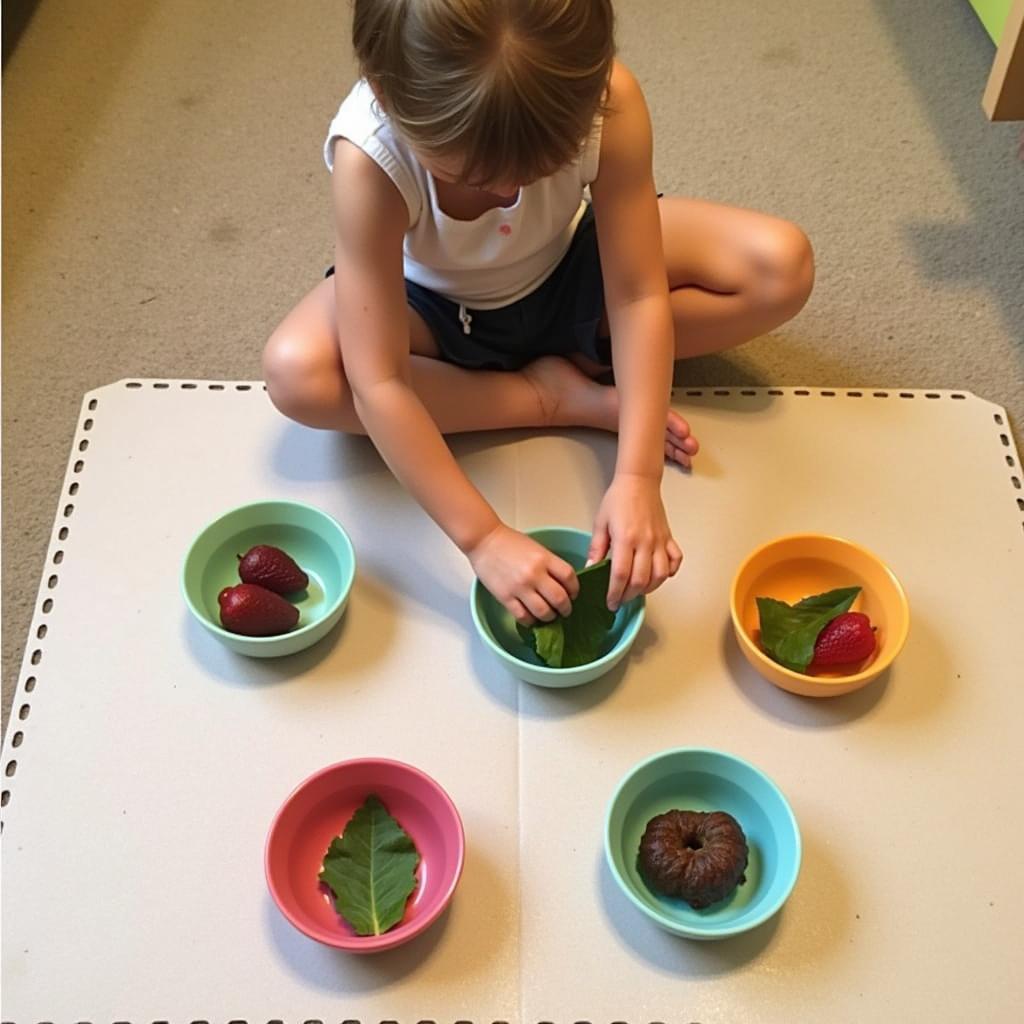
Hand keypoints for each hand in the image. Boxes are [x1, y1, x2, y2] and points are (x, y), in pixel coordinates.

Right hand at [468, 523, 579, 625]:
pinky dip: (531, 621)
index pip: (570, 578)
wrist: (484, 540)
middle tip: (564, 610)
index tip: (573, 594)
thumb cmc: (509, 542)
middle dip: (565, 608)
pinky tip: (532, 618)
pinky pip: (523, 616)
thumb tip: (562, 584)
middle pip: (560, 599)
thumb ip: (550, 565)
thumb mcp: (536, 548)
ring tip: (549, 615)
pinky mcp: (505, 597)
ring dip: (550, 617)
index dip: (575, 590)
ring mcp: (520, 587)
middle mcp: (534, 574)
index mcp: (544, 558)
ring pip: (544, 612)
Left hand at [587, 474, 682, 609]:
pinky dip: (669, 573)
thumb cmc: (617, 499)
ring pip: (660, 575)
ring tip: (636, 590)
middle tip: (620, 599)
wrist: (639, 481)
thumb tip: (590, 569)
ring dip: (649, 588)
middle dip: (629, 595)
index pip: (621, 575)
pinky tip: (658, 575)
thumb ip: (596, 548)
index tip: (610, 603)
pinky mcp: (669, 538)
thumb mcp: (600, 523)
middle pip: (641, 580)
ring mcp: (660, 541)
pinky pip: (675, 561)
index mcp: (625, 538)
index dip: (615, 593)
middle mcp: (645, 542)